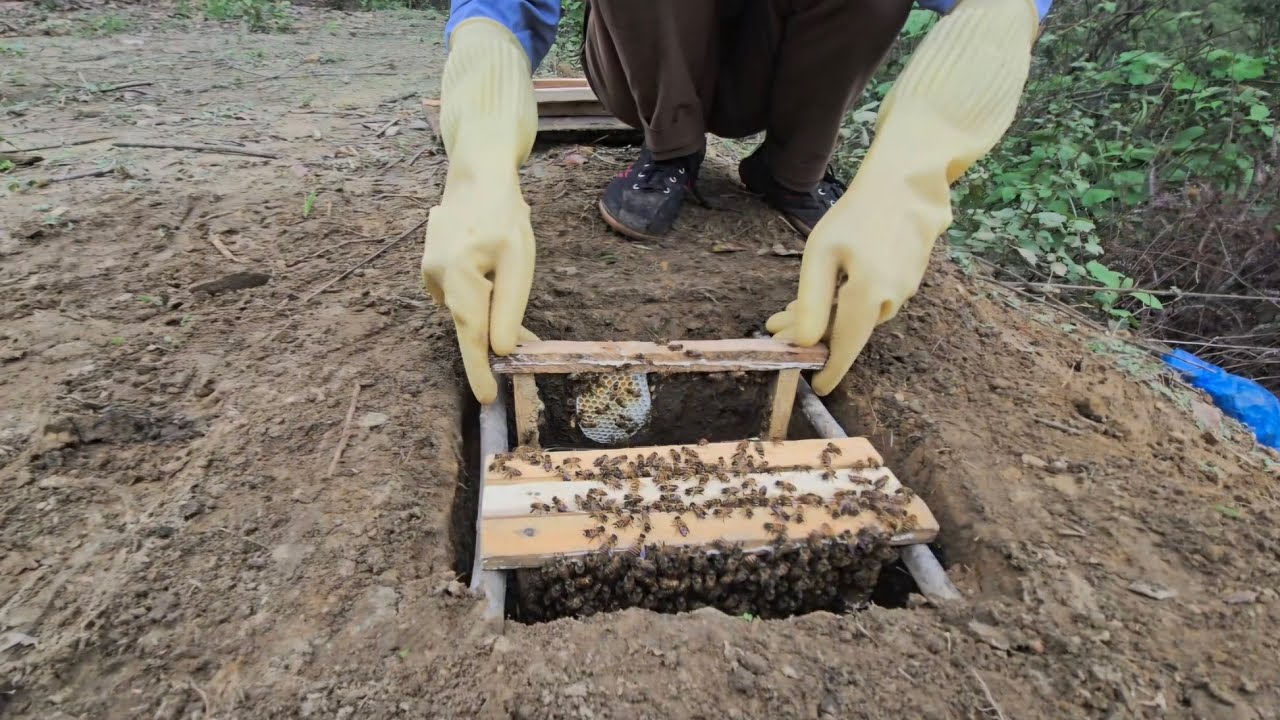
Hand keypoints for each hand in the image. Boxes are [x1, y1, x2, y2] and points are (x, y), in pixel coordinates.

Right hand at [422, 181, 536, 403]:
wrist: (476, 177)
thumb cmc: (504, 215)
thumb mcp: (519, 260)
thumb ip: (508, 307)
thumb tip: (499, 349)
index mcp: (457, 273)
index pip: (469, 332)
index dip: (478, 369)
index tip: (487, 398)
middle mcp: (435, 276)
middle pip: (469, 322)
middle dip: (494, 336)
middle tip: (529, 343)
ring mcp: (429, 272)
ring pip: (465, 308)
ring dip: (489, 310)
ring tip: (508, 275)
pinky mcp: (431, 269)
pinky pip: (459, 294)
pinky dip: (478, 295)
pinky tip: (489, 267)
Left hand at [766, 179, 933, 394]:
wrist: (909, 180)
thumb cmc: (858, 213)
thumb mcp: (823, 254)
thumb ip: (814, 301)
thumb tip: (806, 341)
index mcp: (869, 298)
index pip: (846, 346)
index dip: (831, 369)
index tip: (817, 387)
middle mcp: (892, 299)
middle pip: (848, 328)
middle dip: (813, 330)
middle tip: (776, 324)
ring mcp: (906, 287)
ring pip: (860, 311)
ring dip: (830, 311)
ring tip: (796, 300)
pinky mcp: (912, 273)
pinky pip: (875, 295)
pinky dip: (850, 296)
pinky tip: (834, 281)